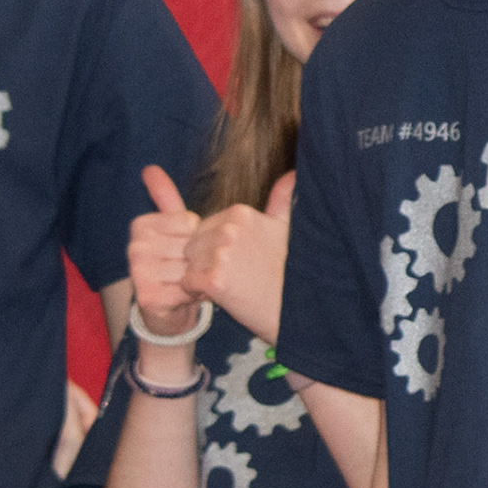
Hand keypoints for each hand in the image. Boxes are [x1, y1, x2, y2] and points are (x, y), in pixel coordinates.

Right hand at [128, 165, 202, 338]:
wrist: (168, 308)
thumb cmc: (175, 262)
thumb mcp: (174, 227)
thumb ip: (165, 198)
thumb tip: (149, 168)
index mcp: (140, 225)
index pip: (188, 222)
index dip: (198, 237)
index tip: (188, 248)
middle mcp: (134, 247)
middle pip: (190, 245)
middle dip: (202, 258)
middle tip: (195, 268)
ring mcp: (138, 272)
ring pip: (189, 267)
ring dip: (201, 277)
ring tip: (194, 281)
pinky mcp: (147, 296)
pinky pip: (186, 288)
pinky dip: (196, 294)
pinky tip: (190, 296)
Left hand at [182, 172, 292, 343]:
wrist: (300, 313)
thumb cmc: (292, 273)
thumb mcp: (288, 229)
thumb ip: (281, 200)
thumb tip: (291, 175)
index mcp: (240, 213)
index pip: (204, 228)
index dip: (214, 249)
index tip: (238, 263)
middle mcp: (228, 228)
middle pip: (192, 245)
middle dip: (205, 263)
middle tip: (235, 278)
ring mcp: (221, 253)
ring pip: (188, 264)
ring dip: (201, 279)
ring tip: (231, 288)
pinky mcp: (214, 279)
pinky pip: (187, 283)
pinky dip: (198, 294)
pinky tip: (223, 298)